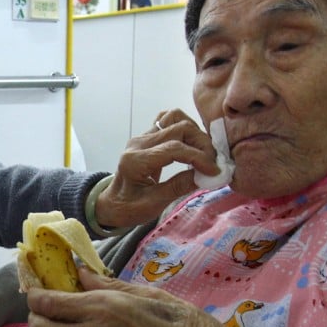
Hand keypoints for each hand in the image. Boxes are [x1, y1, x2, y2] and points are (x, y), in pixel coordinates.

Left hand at [94, 109, 219, 227]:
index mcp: (136, 161)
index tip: (214, 171)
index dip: (199, 157)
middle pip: (179, 128)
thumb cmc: (129, 208)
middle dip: (202, 144)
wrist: (112, 204)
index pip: (174, 148)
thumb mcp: (153, 204)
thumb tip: (207, 176)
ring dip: (195, 133)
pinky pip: (168, 120)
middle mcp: (138, 143)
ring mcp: (142, 136)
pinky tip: (191, 144)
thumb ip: (178, 187)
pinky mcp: (147, 135)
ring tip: (204, 153)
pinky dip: (184, 128)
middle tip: (212, 163)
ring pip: (175, 118)